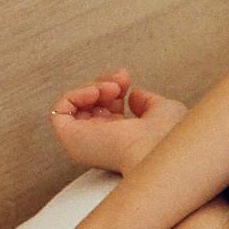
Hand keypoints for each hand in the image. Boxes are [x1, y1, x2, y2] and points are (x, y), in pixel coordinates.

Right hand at [49, 69, 187, 173]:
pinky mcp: (71, 138)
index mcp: (123, 136)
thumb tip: (132, 95)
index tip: (126, 78)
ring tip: (112, 88)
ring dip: (92, 88)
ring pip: (75, 105)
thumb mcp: (163, 110)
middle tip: (120, 81)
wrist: (160, 150)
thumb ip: (146, 101)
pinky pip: (60, 111)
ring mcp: (85, 140)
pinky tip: (95, 93)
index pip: (107, 106)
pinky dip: (75, 95)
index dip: (113, 86)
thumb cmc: (169, 137)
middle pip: (89, 103)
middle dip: (103, 83)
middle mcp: (102, 139)